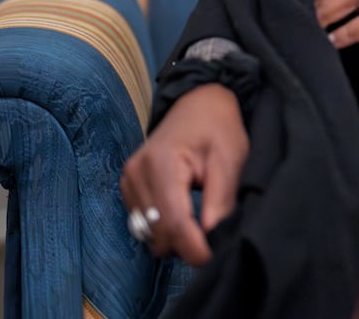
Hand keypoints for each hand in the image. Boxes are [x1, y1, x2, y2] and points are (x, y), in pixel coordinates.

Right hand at [118, 83, 246, 264]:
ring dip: (173, 237)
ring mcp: (128, 179)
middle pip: (157, 232)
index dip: (193, 247)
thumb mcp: (230, 157)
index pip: (173, 221)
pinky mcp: (127, 185)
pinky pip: (142, 222)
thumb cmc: (218, 126)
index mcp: (162, 164)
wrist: (198, 101)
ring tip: (198, 221)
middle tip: (211, 236)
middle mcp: (136, 173)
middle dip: (185, 243)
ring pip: (148, 232)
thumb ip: (221, 198)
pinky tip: (181, 212)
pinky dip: (162, 226)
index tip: (213, 257)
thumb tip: (211, 236)